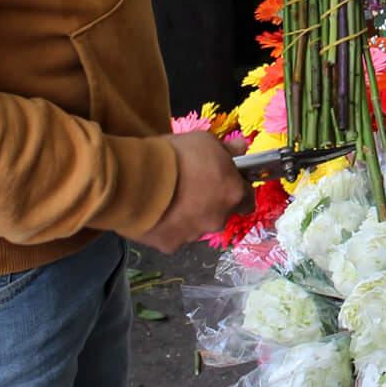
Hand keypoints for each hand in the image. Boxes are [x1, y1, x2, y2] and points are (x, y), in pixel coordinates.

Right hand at [129, 132, 249, 252]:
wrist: (137, 180)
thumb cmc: (177, 155)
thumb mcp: (206, 141)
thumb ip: (227, 149)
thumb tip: (242, 147)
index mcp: (232, 193)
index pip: (248, 199)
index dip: (237, 191)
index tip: (225, 184)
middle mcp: (218, 219)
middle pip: (221, 214)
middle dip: (210, 204)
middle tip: (191, 187)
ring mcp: (194, 235)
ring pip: (197, 227)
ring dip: (189, 216)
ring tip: (168, 199)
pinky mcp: (170, 245)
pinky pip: (173, 236)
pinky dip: (167, 227)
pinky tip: (155, 212)